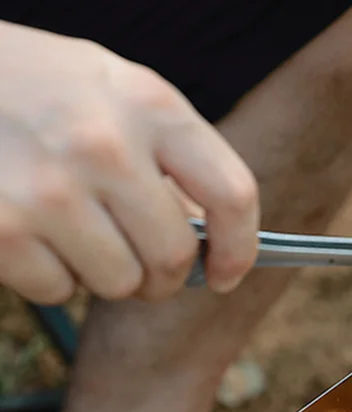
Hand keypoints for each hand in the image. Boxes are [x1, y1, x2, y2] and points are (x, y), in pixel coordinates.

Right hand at [0, 21, 258, 303]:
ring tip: (73, 231)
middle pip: (174, 256)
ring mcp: (50, 190)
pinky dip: (50, 276)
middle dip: (161, 273)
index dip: (239, 249)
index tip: (225, 274)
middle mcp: (103, 145)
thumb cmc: (34, 91)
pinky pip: (59, 291)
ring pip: (120, 283)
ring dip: (104, 274)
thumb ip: (170, 157)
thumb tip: (212, 241)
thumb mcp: (111, 93)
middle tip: (138, 262)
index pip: (231, 194)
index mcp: (147, 104)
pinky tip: (30, 231)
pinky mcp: (4, 230)